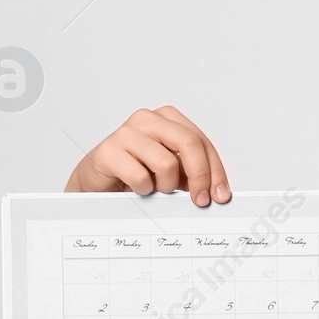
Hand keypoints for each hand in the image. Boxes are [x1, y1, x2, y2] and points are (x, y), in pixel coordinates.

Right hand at [65, 106, 229, 206]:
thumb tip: (218, 191)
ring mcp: (126, 133)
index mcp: (167, 119)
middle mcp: (147, 119)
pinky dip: (145, 190)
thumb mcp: (173, 172)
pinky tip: (137, 188)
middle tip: (200, 200)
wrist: (98, 184)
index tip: (220, 195)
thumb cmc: (136, 174)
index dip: (215, 171)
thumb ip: (194, 174)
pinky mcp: (108, 151)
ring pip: (167, 163)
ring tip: (156, 188)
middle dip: (200, 176)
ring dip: (166, 185)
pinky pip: (141, 177)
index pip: (202, 142)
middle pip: (189, 144)